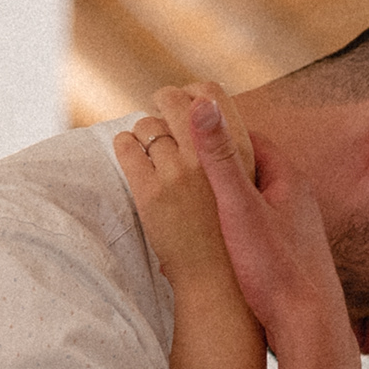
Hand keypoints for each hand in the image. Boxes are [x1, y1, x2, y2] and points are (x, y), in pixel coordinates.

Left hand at [115, 94, 231, 291]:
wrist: (217, 276)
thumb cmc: (229, 231)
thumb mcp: (243, 184)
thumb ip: (227, 151)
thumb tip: (204, 114)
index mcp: (237, 151)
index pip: (212, 94)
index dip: (193, 91)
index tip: (185, 99)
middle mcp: (207, 158)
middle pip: (175, 102)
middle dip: (163, 101)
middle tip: (159, 110)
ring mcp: (177, 174)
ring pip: (148, 126)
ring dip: (145, 132)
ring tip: (149, 147)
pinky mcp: (150, 192)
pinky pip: (127, 147)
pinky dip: (125, 145)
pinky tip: (132, 154)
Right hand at [187, 93, 350, 368]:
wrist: (308, 329)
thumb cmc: (276, 270)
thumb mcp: (239, 209)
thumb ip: (219, 159)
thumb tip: (202, 105)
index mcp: (290, 179)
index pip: (250, 139)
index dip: (217, 133)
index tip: (185, 131)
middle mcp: (297, 200)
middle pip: (250, 169)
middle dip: (216, 167)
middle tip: (179, 164)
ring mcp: (294, 228)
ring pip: (251, 201)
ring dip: (222, 200)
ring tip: (187, 202)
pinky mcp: (287, 255)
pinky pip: (253, 228)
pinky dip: (229, 227)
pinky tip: (209, 242)